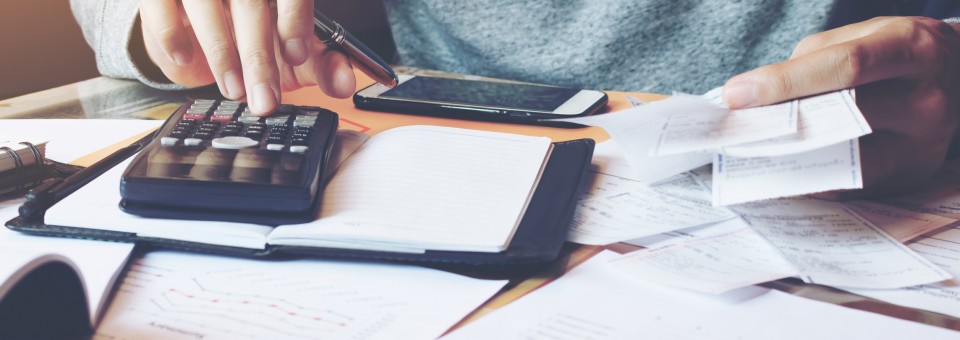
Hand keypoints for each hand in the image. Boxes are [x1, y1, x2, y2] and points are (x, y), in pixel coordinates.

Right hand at [138, 0, 355, 114]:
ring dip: (221, 53)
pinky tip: (185, 59)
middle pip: (250, 5)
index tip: (298, 55)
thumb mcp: (293, 53)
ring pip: (206, 5)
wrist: (195, 27)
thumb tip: (346, 84)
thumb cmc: (252, 36)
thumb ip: (322, 64)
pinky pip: (160, 8)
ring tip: (233, 90)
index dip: (296, 20)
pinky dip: (172, 36)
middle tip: (265, 99)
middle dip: (259, 57)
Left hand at [722, 16, 959, 198]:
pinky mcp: (912, 174)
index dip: (785, 82)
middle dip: (780, 124)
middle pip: (843, 116)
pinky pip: (851, 183)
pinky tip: (778, 171)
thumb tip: (756, 99)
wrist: (958, 77)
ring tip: (746, 154)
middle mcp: (926, 98)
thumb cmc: (895, 53)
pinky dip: (811, 178)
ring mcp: (924, 143)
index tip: (736, 94)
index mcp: (911, 49)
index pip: (844, 67)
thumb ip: (811, 63)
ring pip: (845, 159)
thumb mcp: (861, 37)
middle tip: (732, 130)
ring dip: (789, 158)